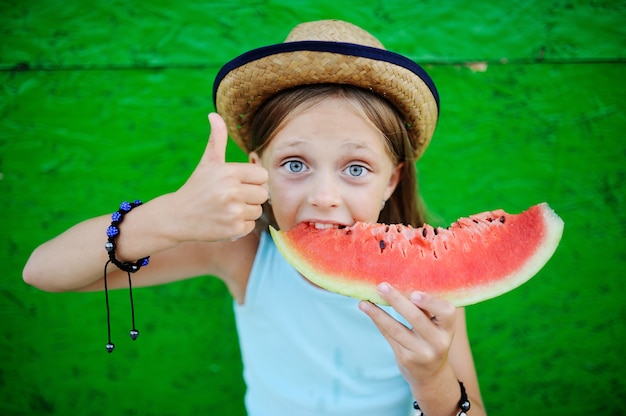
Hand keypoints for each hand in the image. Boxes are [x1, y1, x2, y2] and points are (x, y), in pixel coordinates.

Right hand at [168, 113, 267, 241]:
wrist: (178, 216)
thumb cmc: (197, 187)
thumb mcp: (208, 162)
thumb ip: (217, 139)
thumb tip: (214, 114)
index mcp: (229, 172)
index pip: (262, 175)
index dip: (252, 180)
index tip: (237, 183)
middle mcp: (232, 191)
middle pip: (263, 194)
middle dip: (250, 196)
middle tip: (231, 197)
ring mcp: (233, 212)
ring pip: (257, 210)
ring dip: (246, 211)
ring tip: (226, 209)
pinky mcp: (234, 230)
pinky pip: (251, 226)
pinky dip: (240, 226)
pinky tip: (224, 220)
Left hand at [359, 283, 457, 383]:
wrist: (431, 374)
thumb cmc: (432, 338)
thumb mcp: (437, 325)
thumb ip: (427, 307)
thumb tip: (403, 278)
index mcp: (448, 328)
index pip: (446, 312)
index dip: (431, 302)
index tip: (414, 293)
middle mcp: (438, 342)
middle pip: (417, 319)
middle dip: (397, 301)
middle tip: (382, 286)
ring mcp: (422, 353)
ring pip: (397, 329)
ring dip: (378, 313)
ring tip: (364, 301)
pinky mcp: (406, 359)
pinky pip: (389, 336)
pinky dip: (378, 321)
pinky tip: (367, 309)